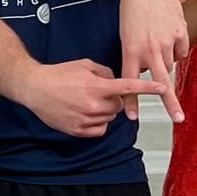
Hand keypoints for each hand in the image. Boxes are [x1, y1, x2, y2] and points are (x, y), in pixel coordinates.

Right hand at [21, 59, 165, 138]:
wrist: (35, 88)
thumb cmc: (57, 75)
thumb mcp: (83, 65)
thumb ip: (104, 72)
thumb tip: (115, 80)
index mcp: (96, 86)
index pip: (127, 87)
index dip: (147, 88)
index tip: (162, 88)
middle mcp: (93, 104)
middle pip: (119, 105)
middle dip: (114, 98)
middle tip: (98, 91)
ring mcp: (86, 119)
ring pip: (110, 118)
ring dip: (104, 110)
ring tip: (86, 101)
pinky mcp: (79, 131)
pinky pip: (100, 129)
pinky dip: (97, 122)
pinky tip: (84, 112)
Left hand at [117, 0, 187, 120]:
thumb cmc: (132, 8)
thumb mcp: (125, 33)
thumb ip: (135, 55)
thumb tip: (148, 72)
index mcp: (130, 49)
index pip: (129, 82)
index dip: (131, 101)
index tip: (131, 117)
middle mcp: (149, 48)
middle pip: (161, 83)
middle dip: (169, 103)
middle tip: (177, 119)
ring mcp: (166, 41)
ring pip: (170, 65)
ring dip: (165, 60)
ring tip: (157, 40)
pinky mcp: (180, 33)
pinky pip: (181, 51)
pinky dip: (176, 47)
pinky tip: (169, 32)